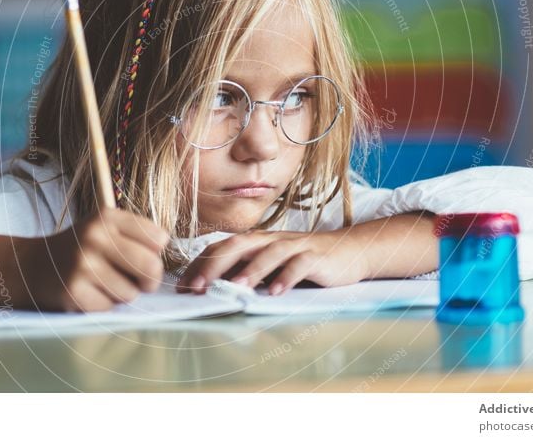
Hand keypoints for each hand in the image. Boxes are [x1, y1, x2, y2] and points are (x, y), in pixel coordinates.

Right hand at [32, 208, 168, 311]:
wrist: (34, 266)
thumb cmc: (82, 249)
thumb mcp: (106, 228)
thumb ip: (137, 237)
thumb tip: (163, 258)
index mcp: (108, 217)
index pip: (159, 238)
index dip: (157, 254)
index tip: (145, 258)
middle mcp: (95, 236)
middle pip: (150, 266)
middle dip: (150, 280)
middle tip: (140, 282)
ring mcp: (83, 264)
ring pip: (131, 292)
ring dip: (123, 294)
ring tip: (105, 284)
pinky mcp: (73, 290)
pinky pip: (110, 306)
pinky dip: (105, 304)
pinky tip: (90, 293)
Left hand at [176, 230, 370, 295]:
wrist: (349, 251)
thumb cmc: (303, 262)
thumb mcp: (271, 268)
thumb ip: (247, 274)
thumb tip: (213, 290)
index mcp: (256, 242)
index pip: (222, 249)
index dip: (201, 265)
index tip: (184, 287)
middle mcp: (271, 240)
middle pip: (238, 246)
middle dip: (215, 266)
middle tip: (198, 287)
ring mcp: (295, 246)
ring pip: (269, 253)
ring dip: (250, 271)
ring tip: (235, 288)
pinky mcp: (316, 256)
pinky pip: (300, 264)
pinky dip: (287, 277)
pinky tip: (275, 292)